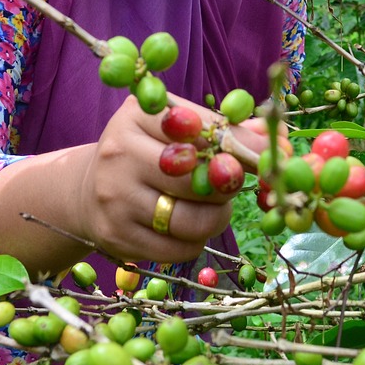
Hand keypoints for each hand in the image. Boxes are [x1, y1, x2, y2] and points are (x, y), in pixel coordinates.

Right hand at [73, 94, 277, 263]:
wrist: (87, 189)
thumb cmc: (147, 152)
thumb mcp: (175, 127)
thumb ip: (225, 128)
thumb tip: (277, 138)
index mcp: (138, 116)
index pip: (201, 130)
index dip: (240, 146)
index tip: (264, 158)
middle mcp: (120, 153)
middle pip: (197, 179)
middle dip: (227, 186)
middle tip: (231, 185)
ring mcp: (115, 198)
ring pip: (190, 220)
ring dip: (215, 218)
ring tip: (214, 209)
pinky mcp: (116, 237)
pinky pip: (177, 249)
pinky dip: (195, 241)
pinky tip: (190, 228)